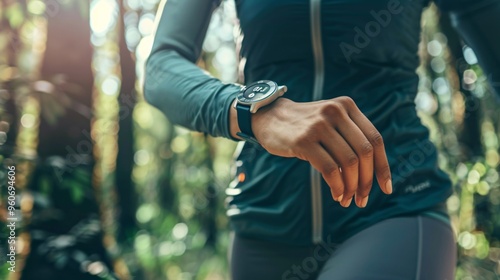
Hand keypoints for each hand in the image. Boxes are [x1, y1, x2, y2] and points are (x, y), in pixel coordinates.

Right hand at [247, 97, 391, 207]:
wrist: (269, 118)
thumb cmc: (304, 127)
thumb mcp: (330, 122)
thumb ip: (350, 137)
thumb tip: (371, 175)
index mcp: (347, 106)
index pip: (375, 139)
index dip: (383, 167)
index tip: (386, 189)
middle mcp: (336, 112)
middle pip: (364, 153)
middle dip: (366, 181)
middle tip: (362, 200)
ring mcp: (319, 125)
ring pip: (349, 162)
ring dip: (351, 187)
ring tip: (346, 199)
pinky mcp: (304, 140)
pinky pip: (330, 169)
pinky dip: (337, 186)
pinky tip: (336, 195)